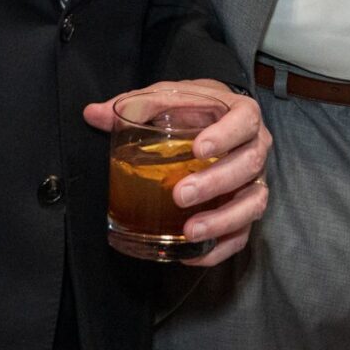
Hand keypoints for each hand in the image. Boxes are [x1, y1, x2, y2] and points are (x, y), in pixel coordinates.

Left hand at [85, 81, 270, 266]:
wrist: (218, 120)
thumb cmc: (194, 108)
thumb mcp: (168, 96)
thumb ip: (137, 104)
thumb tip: (93, 114)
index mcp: (242, 114)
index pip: (244, 122)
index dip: (226, 136)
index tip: (199, 148)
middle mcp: (255, 147)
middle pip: (248, 165)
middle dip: (215, 182)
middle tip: (181, 194)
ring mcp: (254, 180)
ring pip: (252, 203)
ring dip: (223, 220)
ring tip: (189, 231)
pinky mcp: (246, 208)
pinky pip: (242, 233)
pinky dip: (220, 246)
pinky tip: (191, 253)